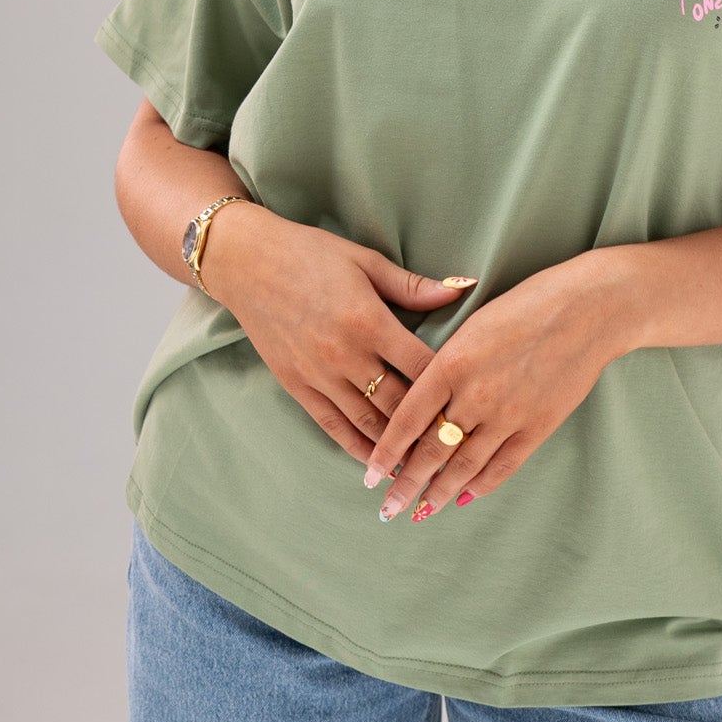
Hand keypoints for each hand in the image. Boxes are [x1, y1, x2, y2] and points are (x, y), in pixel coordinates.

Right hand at [202, 200, 473, 467]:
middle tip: (460, 447)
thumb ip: (413, 286)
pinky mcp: (297, 386)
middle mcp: (345, 355)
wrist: (247, 262)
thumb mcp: (366, 261)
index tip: (474, 403)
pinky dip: (358, 448)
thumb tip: (462, 291)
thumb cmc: (311, 254)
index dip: (450, 388)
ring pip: (368, 423)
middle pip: (399, 403)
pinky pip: (333, 426)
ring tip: (427, 467)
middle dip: (430, 428)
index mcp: (369, 321)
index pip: (421, 366)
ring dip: (398, 448)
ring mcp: (319, 375)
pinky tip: (378, 464)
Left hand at [363, 250, 636, 521]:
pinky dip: (481, 485)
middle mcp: (474, 394)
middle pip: (430, 450)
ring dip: (438, 493)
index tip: (369, 475)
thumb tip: (423, 402)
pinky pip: (502, 465)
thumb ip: (446, 364)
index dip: (385, 452)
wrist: (589, 308)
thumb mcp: (473, 324)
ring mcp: (508, 414)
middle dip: (405, 483)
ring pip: (463, 465)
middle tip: (387, 508)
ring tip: (420, 512)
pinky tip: (464, 497)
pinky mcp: (537, 426)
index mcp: (451, 362)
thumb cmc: (528, 304)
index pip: (407, 419)